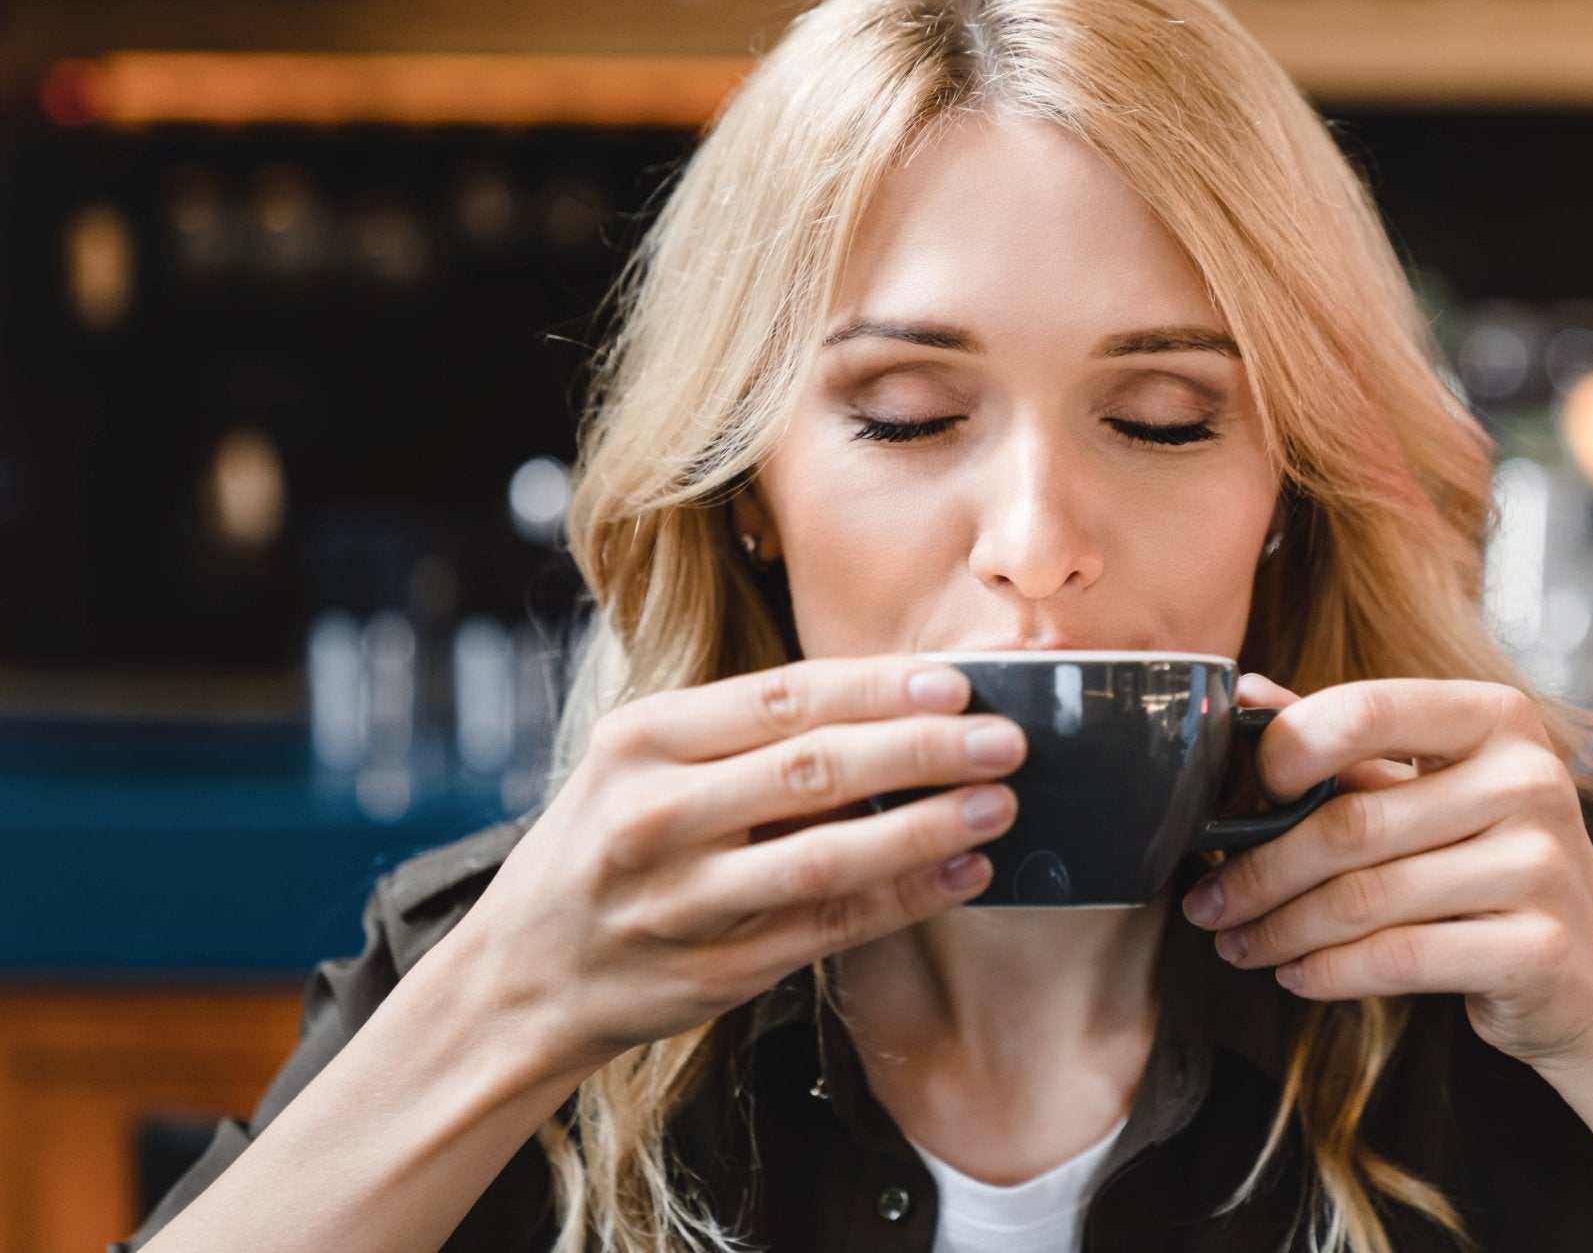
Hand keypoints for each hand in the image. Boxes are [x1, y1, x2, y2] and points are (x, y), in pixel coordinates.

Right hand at [442, 656, 1024, 1075]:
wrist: (520, 974)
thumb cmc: (604, 843)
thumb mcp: (640, 763)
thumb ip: (742, 734)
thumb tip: (891, 703)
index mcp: (641, 740)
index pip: (779, 699)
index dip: (874, 689)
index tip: (954, 684)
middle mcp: (654, 815)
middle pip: (810, 770)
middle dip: (921, 751)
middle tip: (1005, 739)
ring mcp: (682, 901)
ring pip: (824, 859)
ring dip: (924, 830)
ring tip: (998, 806)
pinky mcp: (713, 971)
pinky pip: (827, 930)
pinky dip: (902, 901)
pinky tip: (960, 874)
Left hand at [1182, 674, 1592, 1068]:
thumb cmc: (1494, 865)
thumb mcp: (1433, 785)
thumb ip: (1349, 740)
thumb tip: (1247, 693)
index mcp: (1497, 718)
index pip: (1367, 710)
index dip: (1287, 750)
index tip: (1239, 797)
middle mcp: (1528, 780)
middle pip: (1350, 824)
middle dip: (1258, 871)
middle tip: (1206, 902)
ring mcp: (1542, 866)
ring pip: (1364, 899)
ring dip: (1281, 928)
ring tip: (1237, 944)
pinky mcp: (1539, 949)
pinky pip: (1399, 960)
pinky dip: (1329, 972)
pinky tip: (1295, 975)